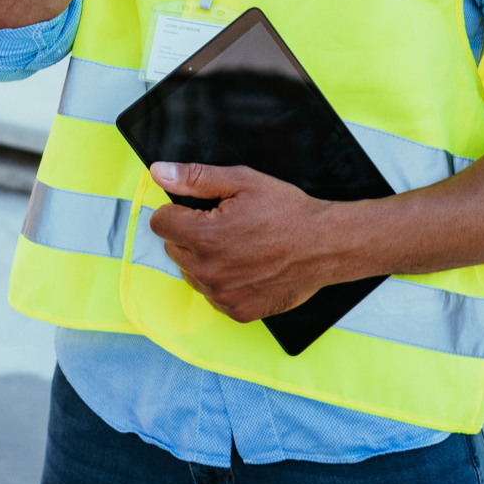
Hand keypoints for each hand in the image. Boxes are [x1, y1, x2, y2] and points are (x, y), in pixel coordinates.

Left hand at [144, 162, 350, 322]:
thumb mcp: (242, 182)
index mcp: (205, 236)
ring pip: (191, 273)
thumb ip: (194, 178)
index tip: (199, 209)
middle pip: (173, 248)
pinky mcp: (237, 311)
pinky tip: (246, 267)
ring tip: (238, 246)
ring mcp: (222, 296)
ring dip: (204, 260)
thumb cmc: (287, 212)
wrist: (326, 246)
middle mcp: (208, 271)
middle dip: (191, 234)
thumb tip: (158, 172)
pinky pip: (212, 295)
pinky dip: (223, 282)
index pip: (160, 223)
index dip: (178, 211)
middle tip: (226, 226)